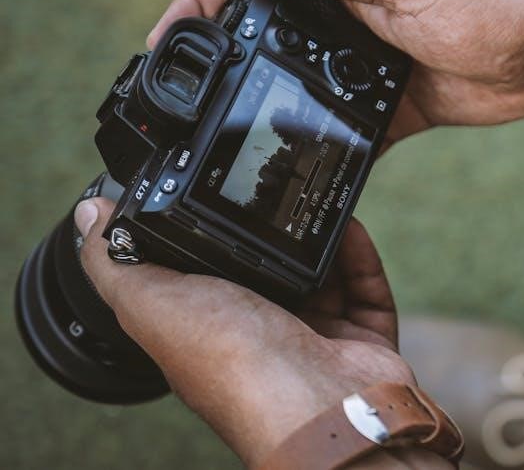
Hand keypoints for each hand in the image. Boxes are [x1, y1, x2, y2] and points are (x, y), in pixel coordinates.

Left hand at [75, 197, 416, 467]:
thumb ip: (116, 262)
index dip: (206, 239)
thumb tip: (90, 215)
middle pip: (269, 275)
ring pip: (321, 277)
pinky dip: (359, 254)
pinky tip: (348, 222)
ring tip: (313, 197)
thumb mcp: (152, 303)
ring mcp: (317, 340)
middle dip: (272, 234)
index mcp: (210, 331)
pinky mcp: (363, 340)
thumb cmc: (234, 365)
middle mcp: (263, 336)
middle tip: (273, 188)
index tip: (211, 191)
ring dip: (319, 237)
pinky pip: (365, 288)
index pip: (205, 278)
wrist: (318, 403)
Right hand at [147, 0, 523, 145]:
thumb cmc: (492, 2)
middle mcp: (351, 16)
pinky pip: (343, 126)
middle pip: (269, 31)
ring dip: (266, 101)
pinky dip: (321, 143)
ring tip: (226, 136)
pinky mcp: (392, 106)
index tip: (171, 33)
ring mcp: (369, 63)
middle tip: (184, 96)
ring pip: (300, 82)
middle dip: (223, 56)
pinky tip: (297, 166)